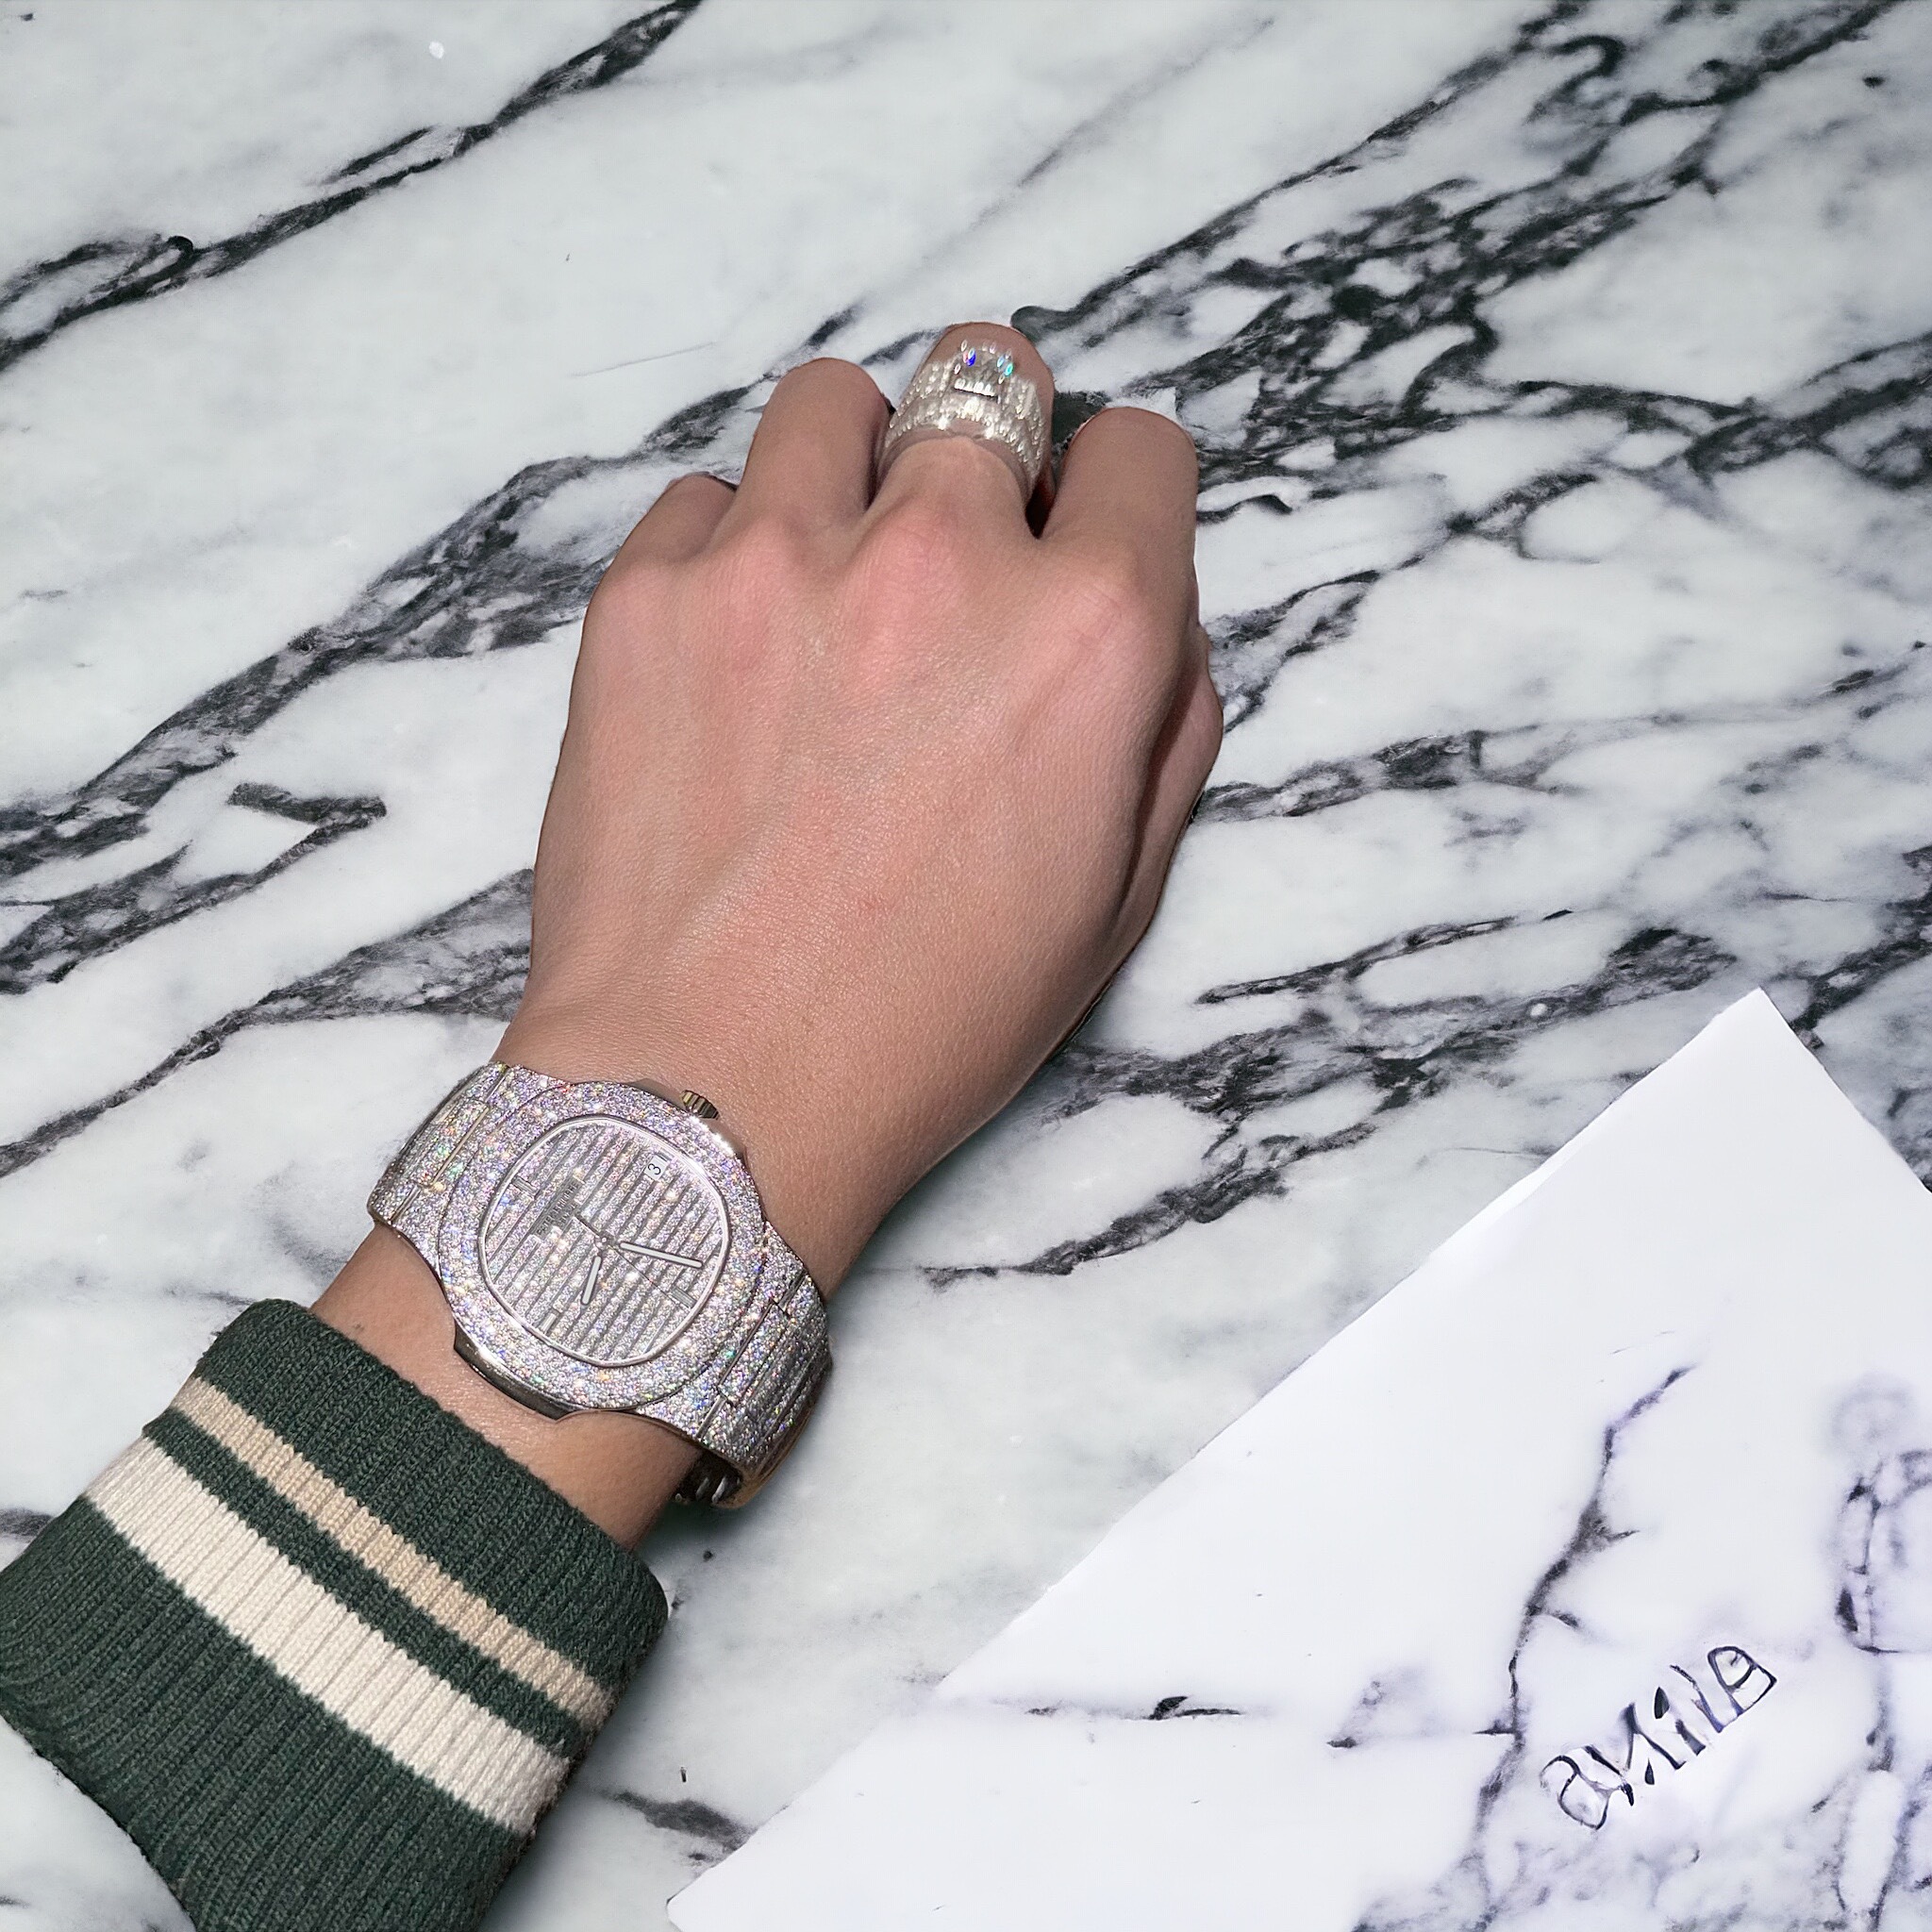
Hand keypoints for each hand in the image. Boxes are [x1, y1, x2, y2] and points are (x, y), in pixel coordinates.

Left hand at [500, 322, 1219, 1286]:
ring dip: (855, 470)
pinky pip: (703, 497)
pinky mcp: (647, 591)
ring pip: (834, 403)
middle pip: (989, 372)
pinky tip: (733, 660)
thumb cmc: (926, 1020)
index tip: (1076, 543)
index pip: (1140, 448)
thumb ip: (1165, 721)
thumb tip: (1150, 612)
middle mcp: (941, 557)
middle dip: (993, 451)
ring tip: (831, 587)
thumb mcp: (1119, 896)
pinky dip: (729, 550)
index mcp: (1088, 632)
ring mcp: (777, 558)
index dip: (1117, 497)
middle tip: (955, 557)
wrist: (709, 1091)